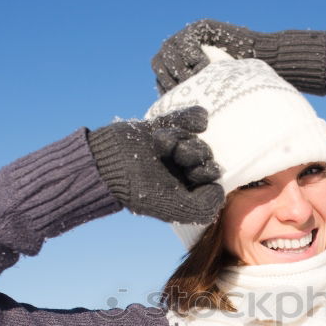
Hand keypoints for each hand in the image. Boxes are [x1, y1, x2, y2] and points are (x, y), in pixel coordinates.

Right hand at [87, 106, 223, 224]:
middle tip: (176, 156)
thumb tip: (220, 189)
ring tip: (163, 143)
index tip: (191, 174)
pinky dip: (194, 117)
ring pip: (195, 137)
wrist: (105, 164)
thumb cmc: (137, 190)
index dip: (206, 172)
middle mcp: (181, 169)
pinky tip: (199, 120)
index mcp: (186, 189)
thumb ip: (203, 208)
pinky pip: (189, 118)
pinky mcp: (161, 129)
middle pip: (205, 155)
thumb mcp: (173, 208)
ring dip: (182, 137)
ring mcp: (172, 148)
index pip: (212, 178)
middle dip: (193, 153)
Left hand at [151, 19, 325, 94]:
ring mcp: (189, 38)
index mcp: (179, 70)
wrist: (264, 61)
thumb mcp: (218, 99)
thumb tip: (185, 134)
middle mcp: (180, 53)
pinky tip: (201, 64)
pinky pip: (186, 38)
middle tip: (185, 88)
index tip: (177, 101)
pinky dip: (190, 51)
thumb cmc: (244, 86)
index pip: (161, 78)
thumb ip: (200, 107)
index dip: (166, 89)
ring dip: (180, 65)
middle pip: (160, 63)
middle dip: (169, 77)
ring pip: (170, 50)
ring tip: (195, 77)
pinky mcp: (201, 28)